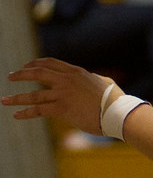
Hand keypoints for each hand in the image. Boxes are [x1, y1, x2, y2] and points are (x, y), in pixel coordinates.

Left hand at [2, 57, 116, 135]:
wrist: (116, 111)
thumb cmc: (113, 98)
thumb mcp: (101, 81)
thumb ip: (91, 78)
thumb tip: (89, 78)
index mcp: (76, 72)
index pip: (51, 63)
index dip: (36, 64)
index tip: (26, 66)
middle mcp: (67, 80)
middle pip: (38, 73)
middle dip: (22, 74)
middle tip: (10, 76)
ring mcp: (63, 94)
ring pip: (34, 94)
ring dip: (17, 98)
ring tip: (4, 100)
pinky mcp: (62, 109)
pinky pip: (39, 110)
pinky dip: (26, 112)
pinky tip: (16, 115)